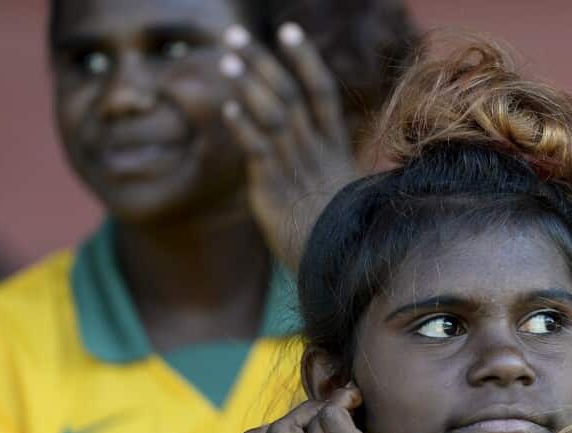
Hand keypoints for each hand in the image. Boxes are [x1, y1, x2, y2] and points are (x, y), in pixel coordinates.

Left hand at [220, 23, 360, 270]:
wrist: (340, 265)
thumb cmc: (342, 234)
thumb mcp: (344, 192)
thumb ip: (330, 165)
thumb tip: (320, 149)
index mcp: (334, 147)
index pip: (322, 91)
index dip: (305, 58)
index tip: (288, 28)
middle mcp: (316, 150)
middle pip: (290, 93)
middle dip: (262, 60)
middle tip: (236, 33)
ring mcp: (295, 168)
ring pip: (274, 115)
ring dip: (248, 84)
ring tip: (227, 59)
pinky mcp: (275, 190)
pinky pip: (259, 150)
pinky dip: (243, 127)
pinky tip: (227, 108)